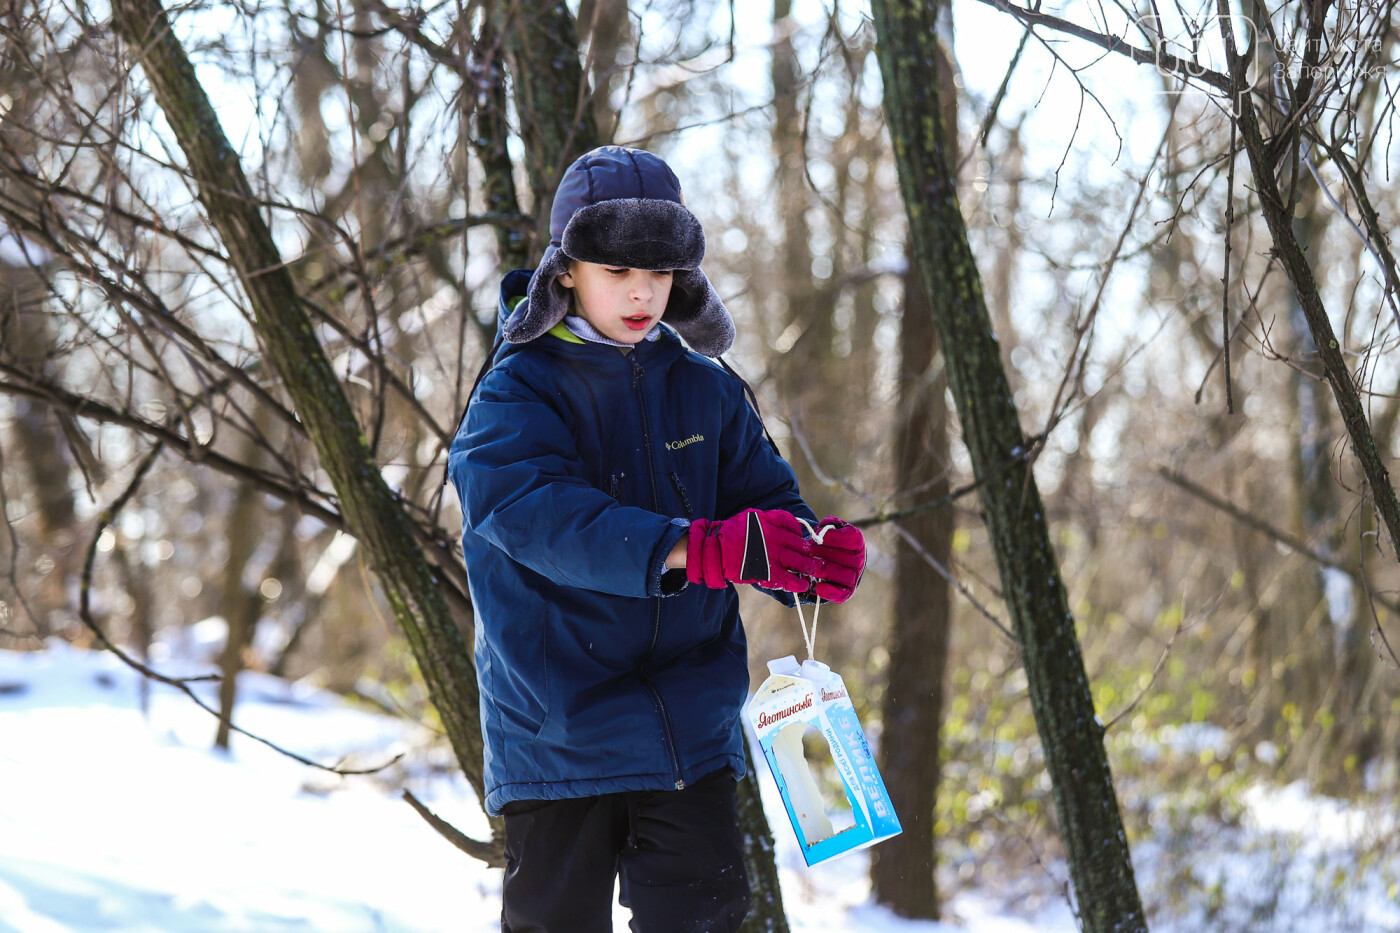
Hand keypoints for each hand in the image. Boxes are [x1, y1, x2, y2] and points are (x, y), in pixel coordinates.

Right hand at [686, 509, 817, 592]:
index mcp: (771, 522)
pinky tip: (803, 585)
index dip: (801, 534)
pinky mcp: (767, 573)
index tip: (801, 541)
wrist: (714, 550)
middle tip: (815, 560)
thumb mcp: (751, 516)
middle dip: (811, 554)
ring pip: (801, 563)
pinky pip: (789, 579)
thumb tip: (789, 525)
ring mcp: (773, 556)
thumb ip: (770, 519)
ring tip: (812, 573)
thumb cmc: (731, 532)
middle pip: (803, 546)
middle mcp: (776, 538)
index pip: (795, 526)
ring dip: (809, 569)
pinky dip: (799, 583)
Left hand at [807, 517, 864, 602]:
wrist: (826, 558)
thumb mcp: (827, 528)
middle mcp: (859, 559)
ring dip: (826, 572)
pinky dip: (831, 591)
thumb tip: (820, 533)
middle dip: (825, 555)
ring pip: (844, 576)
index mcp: (856, 540)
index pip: (851, 539)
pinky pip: (842, 593)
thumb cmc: (826, 541)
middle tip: (808, 552)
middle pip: (847, 559)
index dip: (835, 538)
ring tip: (810, 567)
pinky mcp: (847, 591)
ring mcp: (854, 576)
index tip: (818, 537)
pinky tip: (818, 587)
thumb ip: (826, 526)